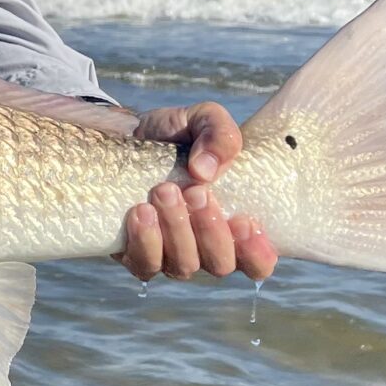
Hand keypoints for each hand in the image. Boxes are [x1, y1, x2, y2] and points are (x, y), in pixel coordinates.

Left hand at [112, 103, 278, 282]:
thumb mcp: (204, 120)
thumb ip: (220, 135)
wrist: (127, 134)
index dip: (257, 253)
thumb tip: (204, 171)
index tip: (244, 220)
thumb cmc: (178, 135)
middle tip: (196, 192)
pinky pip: (145, 265)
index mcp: (234, 225)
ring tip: (164, 191)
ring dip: (177, 230)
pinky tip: (141, 212)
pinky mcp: (137, 254)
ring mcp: (171, 256)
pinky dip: (146, 241)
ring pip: (184, 266)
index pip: (258, 263)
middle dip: (210, 230)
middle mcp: (205, 248)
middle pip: (220, 264)